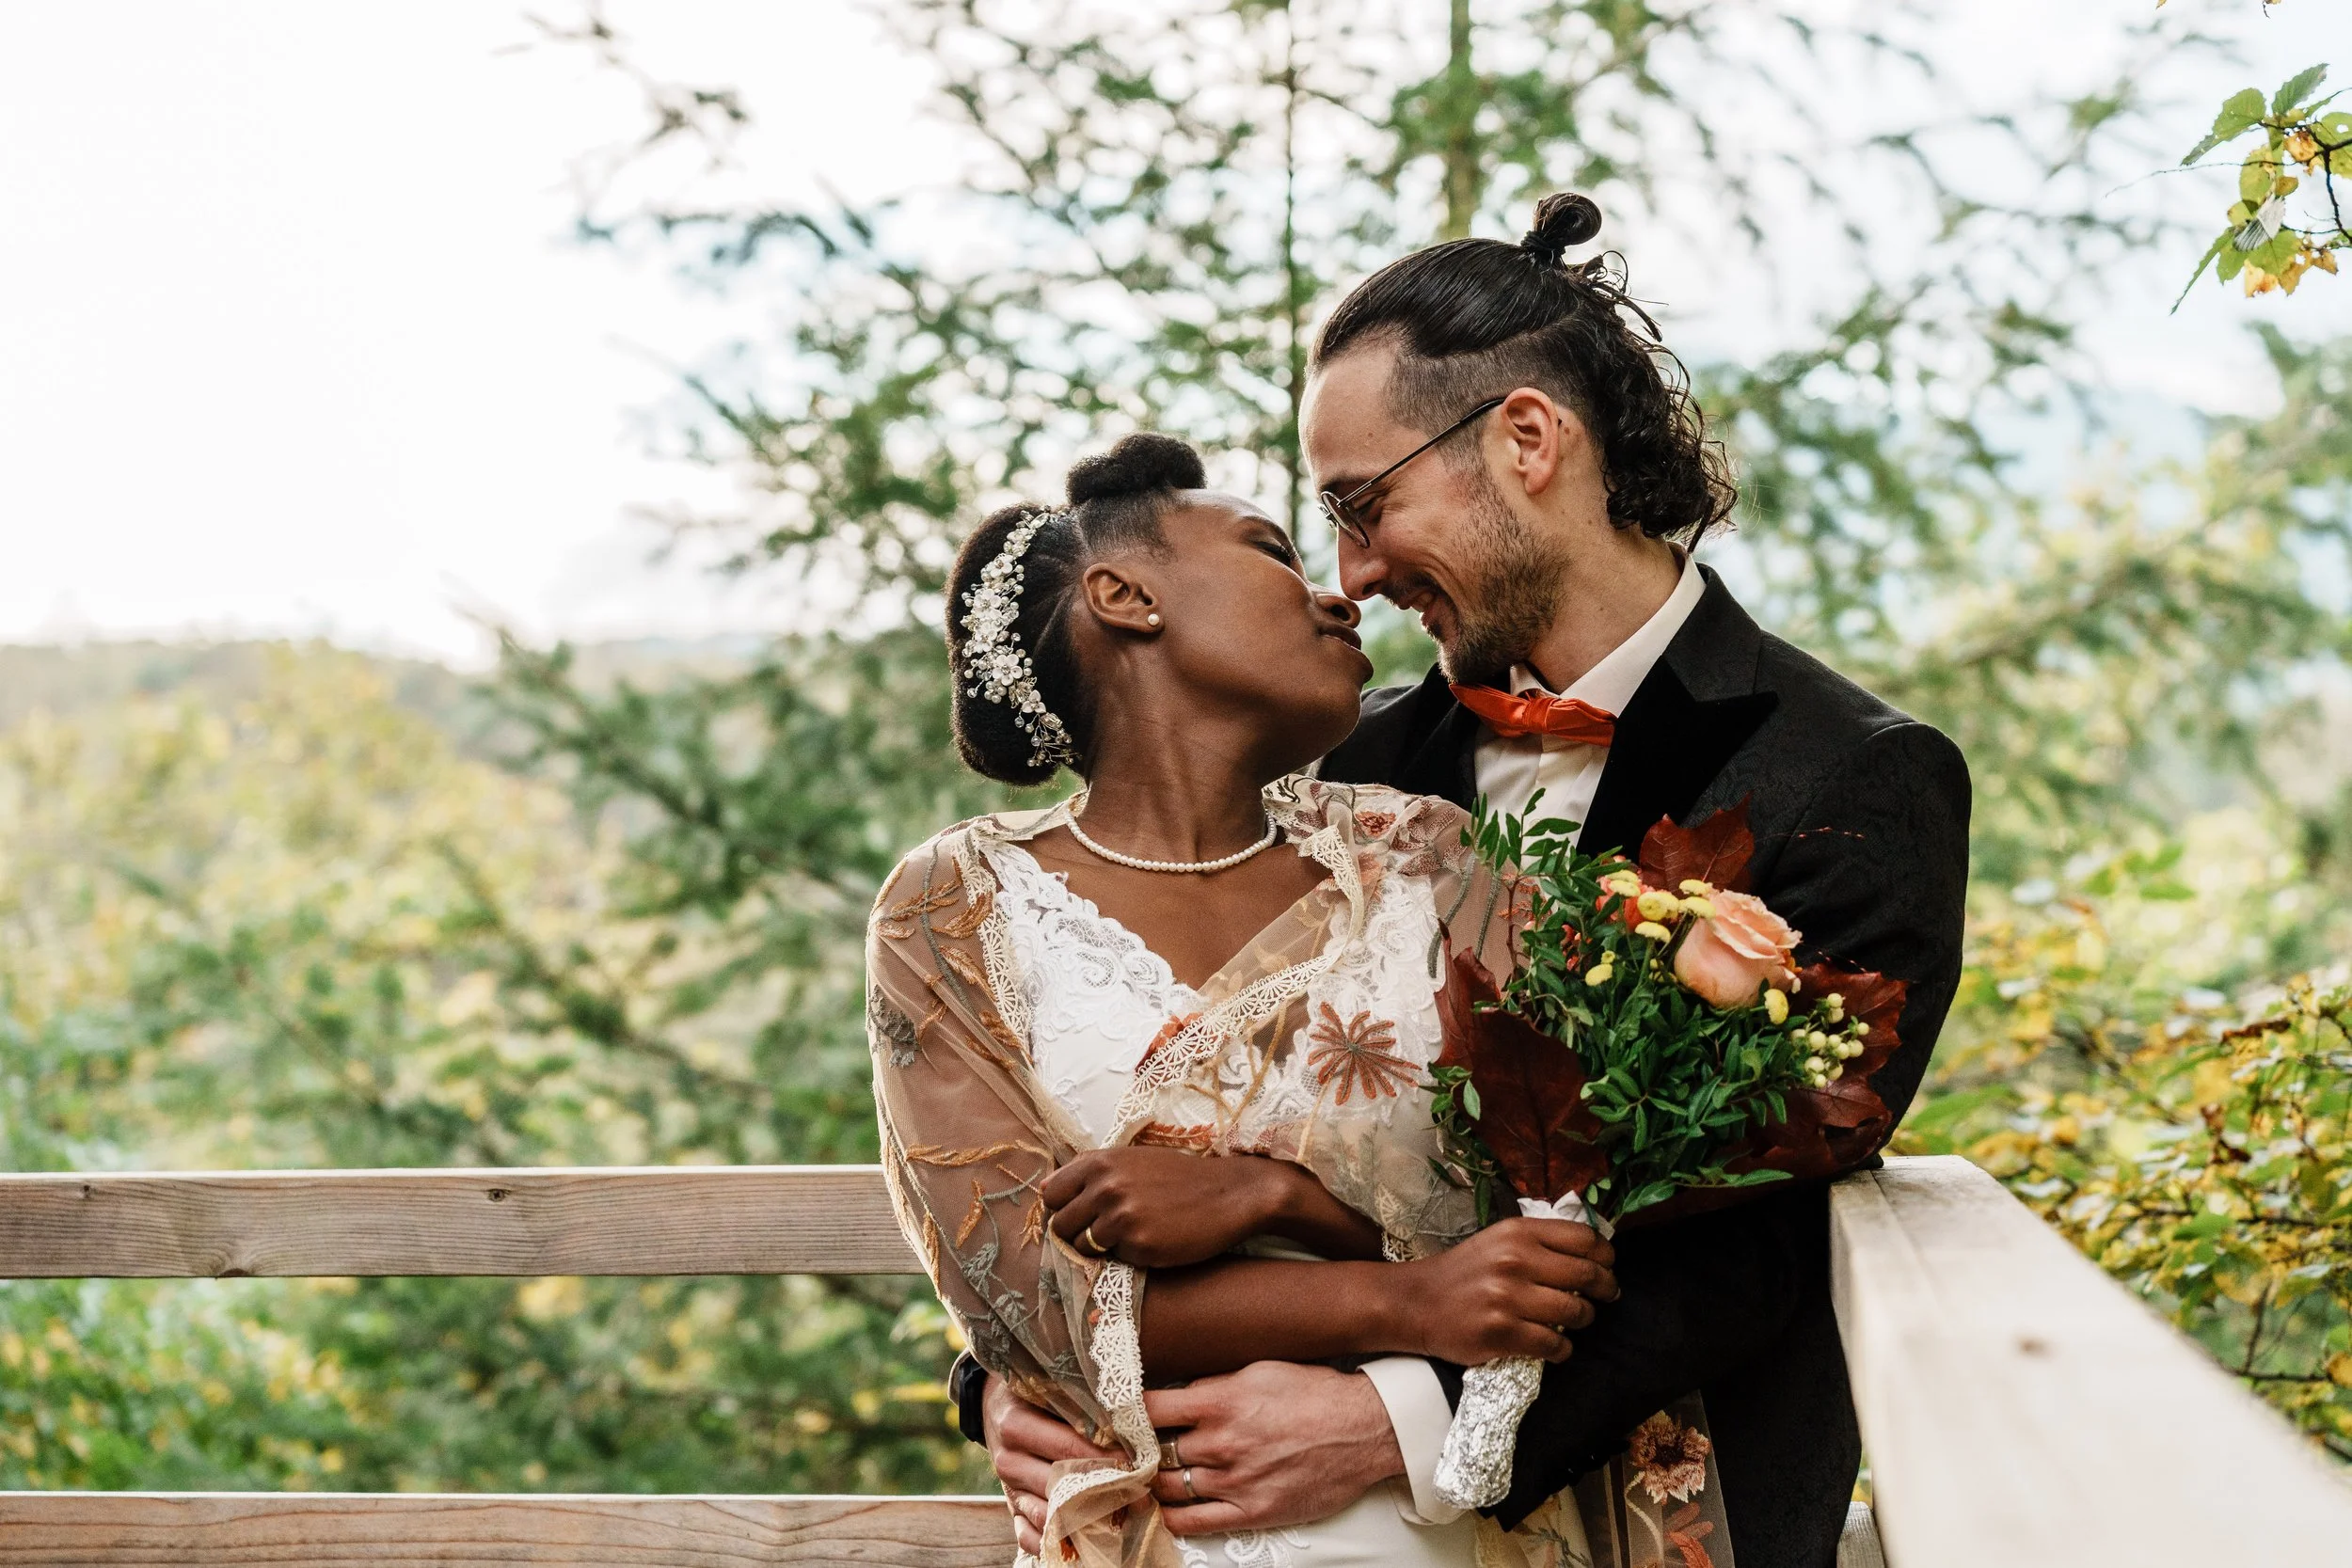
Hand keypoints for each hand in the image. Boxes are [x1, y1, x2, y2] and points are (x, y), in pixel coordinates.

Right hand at [980, 1373, 1122, 1556]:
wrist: (995, 1406)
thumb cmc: (1034, 1393)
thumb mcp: (1050, 1387)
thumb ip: (1081, 1402)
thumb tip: (1129, 1418)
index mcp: (1016, 1425)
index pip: (1068, 1447)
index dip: (1107, 1457)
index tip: (1140, 1464)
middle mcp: (1008, 1460)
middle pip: (1061, 1485)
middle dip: (1104, 1492)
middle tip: (1142, 1496)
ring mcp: (1008, 1489)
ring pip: (1049, 1516)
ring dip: (1086, 1521)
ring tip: (1123, 1519)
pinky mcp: (1010, 1508)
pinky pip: (1028, 1537)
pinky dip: (1056, 1543)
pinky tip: (1084, 1540)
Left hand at [1042, 1148, 1303, 1267]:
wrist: (1230, 1194)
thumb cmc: (1178, 1178)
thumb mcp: (1132, 1161)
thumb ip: (1089, 1172)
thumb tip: (1044, 1189)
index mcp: (1100, 1161)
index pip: (1050, 1195)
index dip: (1063, 1209)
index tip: (1083, 1214)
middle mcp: (1105, 1186)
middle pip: (1060, 1225)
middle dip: (1078, 1233)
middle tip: (1108, 1231)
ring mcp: (1121, 1216)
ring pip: (1083, 1246)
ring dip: (1102, 1247)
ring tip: (1133, 1234)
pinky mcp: (1139, 1244)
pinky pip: (1114, 1260)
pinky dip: (1128, 1256)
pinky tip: (1153, 1241)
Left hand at [1145, 1362, 1403, 1534]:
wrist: (1364, 1429)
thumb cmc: (1316, 1394)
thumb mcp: (1259, 1370)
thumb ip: (1214, 1385)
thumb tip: (1177, 1394)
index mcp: (1221, 1400)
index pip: (1149, 1408)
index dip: (1125, 1412)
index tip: (1118, 1415)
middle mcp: (1222, 1442)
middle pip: (1154, 1451)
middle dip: (1137, 1450)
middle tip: (1126, 1450)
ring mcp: (1235, 1481)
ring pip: (1168, 1486)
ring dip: (1153, 1481)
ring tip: (1145, 1475)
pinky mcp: (1253, 1512)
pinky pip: (1193, 1523)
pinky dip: (1171, 1516)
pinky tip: (1166, 1507)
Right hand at [1398, 1216, 1618, 1364]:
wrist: (1418, 1302)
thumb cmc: (1464, 1272)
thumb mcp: (1498, 1241)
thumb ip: (1539, 1242)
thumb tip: (1591, 1255)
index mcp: (1518, 1233)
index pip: (1584, 1238)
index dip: (1606, 1255)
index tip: (1608, 1266)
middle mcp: (1515, 1261)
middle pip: (1587, 1274)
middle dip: (1605, 1288)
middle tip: (1606, 1296)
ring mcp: (1508, 1298)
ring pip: (1575, 1312)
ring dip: (1583, 1319)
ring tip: (1575, 1320)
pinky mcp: (1501, 1333)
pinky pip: (1554, 1344)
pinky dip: (1562, 1349)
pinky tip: (1555, 1345)